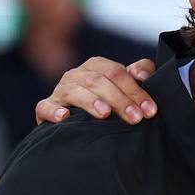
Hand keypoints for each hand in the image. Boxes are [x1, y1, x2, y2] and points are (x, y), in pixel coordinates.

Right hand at [36, 57, 158, 124]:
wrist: (79, 127)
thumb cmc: (110, 104)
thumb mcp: (126, 88)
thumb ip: (139, 75)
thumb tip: (143, 75)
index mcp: (96, 66)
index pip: (116, 72)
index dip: (135, 90)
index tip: (150, 110)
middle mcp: (76, 75)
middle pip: (98, 81)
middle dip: (119, 100)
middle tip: (135, 118)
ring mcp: (60, 91)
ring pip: (74, 91)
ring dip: (91, 102)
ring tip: (105, 114)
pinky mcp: (45, 108)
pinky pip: (45, 107)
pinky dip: (53, 111)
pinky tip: (64, 117)